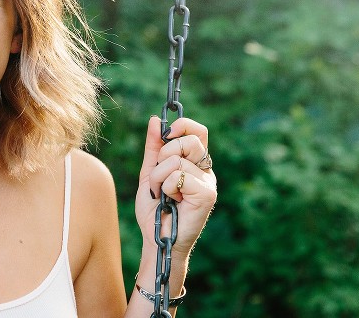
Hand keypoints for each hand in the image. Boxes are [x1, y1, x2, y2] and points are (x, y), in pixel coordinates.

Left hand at [135, 116, 216, 257]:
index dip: (183, 125)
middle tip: (159, 175)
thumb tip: (155, 120)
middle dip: (164, 154)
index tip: (166, 133)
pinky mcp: (207, 195)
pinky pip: (179, 176)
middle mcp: (205, 171)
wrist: (156, 238)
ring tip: (162, 193)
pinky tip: (171, 201)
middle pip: (190, 140)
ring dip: (159, 177)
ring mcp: (209, 183)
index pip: (198, 131)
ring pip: (177, 160)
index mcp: (194, 163)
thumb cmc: (154, 209)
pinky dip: (167, 187)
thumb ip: (153, 147)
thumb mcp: (150, 172)